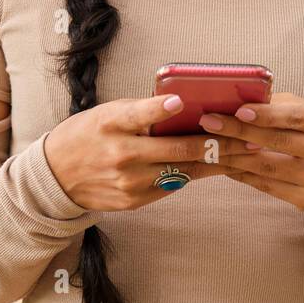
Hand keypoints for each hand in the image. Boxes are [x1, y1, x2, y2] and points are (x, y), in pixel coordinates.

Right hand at [42, 93, 247, 210]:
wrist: (56, 177)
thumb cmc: (87, 135)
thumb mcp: (108, 113)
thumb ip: (142, 112)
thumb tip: (183, 107)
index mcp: (111, 124)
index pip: (139, 114)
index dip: (160, 108)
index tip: (180, 101)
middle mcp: (121, 154)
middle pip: (177, 150)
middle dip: (218, 143)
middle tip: (247, 136)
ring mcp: (128, 182)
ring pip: (182, 172)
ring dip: (216, 163)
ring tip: (245, 153)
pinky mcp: (133, 201)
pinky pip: (171, 186)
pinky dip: (194, 175)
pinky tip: (217, 167)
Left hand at [197, 91, 303, 210]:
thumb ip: (278, 105)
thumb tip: (235, 102)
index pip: (298, 117)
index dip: (268, 114)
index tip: (238, 110)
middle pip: (279, 143)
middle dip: (239, 131)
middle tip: (209, 123)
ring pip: (268, 168)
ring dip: (233, 155)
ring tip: (207, 144)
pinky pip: (267, 187)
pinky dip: (242, 174)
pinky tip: (224, 163)